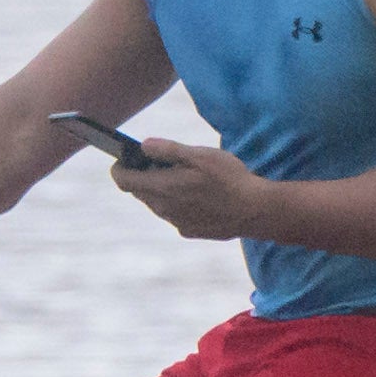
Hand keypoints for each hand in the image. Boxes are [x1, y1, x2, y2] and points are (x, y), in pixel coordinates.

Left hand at [110, 142, 279, 243]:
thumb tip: (144, 146)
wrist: (256, 211)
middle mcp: (164, 208)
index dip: (119, 168)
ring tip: (182, 177)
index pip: (123, 180)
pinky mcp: (189, 230)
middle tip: (159, 163)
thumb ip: (168, 149)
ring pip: (156, 204)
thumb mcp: (200, 155)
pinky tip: (199, 195)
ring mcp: (176, 222)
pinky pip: (174, 214)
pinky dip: (177, 203)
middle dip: (142, 176)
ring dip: (161, 190)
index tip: (123, 159)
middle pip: (139, 192)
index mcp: (162, 188)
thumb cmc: (229, 178)